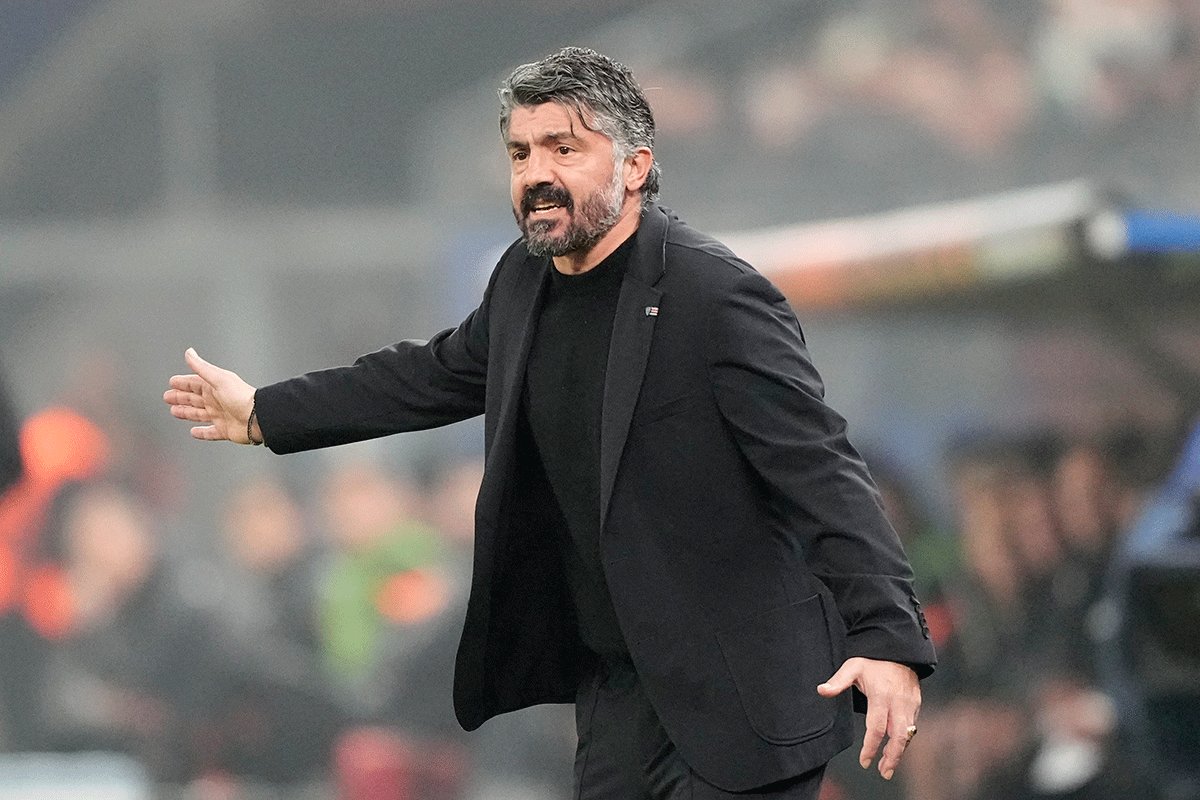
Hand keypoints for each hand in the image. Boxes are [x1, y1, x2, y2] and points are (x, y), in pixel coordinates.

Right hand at [163, 348, 257, 443]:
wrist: (257, 418)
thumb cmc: (241, 397)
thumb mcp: (218, 379)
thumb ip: (202, 367)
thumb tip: (189, 353)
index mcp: (214, 388)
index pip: (194, 384)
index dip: (182, 383)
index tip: (172, 382)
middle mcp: (217, 401)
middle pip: (194, 399)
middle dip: (180, 397)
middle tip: (167, 397)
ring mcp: (221, 416)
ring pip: (199, 414)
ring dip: (187, 412)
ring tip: (175, 411)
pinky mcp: (224, 430)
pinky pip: (210, 433)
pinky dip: (202, 433)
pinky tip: (194, 432)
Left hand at [818, 657, 920, 780]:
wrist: (899, 649)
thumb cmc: (872, 660)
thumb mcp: (853, 666)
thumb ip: (838, 681)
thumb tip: (821, 691)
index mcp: (881, 695)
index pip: (877, 728)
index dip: (871, 747)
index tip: (864, 761)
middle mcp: (899, 702)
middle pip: (898, 736)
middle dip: (892, 757)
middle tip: (883, 772)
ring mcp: (910, 704)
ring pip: (908, 734)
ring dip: (899, 752)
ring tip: (887, 766)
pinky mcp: (917, 704)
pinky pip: (912, 727)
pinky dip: (904, 740)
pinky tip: (895, 748)